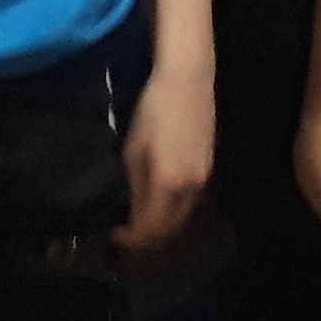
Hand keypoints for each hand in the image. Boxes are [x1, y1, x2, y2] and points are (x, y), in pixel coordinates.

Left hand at [113, 67, 211, 252]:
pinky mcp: (208, 169)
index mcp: (168, 183)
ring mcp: (204, 179)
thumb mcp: (133, 150)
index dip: (130, 239)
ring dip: (161, 227)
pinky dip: (172, 211)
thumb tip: (130, 211)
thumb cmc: (154, 110)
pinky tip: (157, 204)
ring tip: (138, 223)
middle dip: (146, 240)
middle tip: (124, 237)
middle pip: (170, 229)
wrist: (188, 81)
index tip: (112, 237)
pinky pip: (189, 203)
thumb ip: (135, 186)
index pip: (150, 228)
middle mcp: (191, 188)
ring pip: (182, 218)